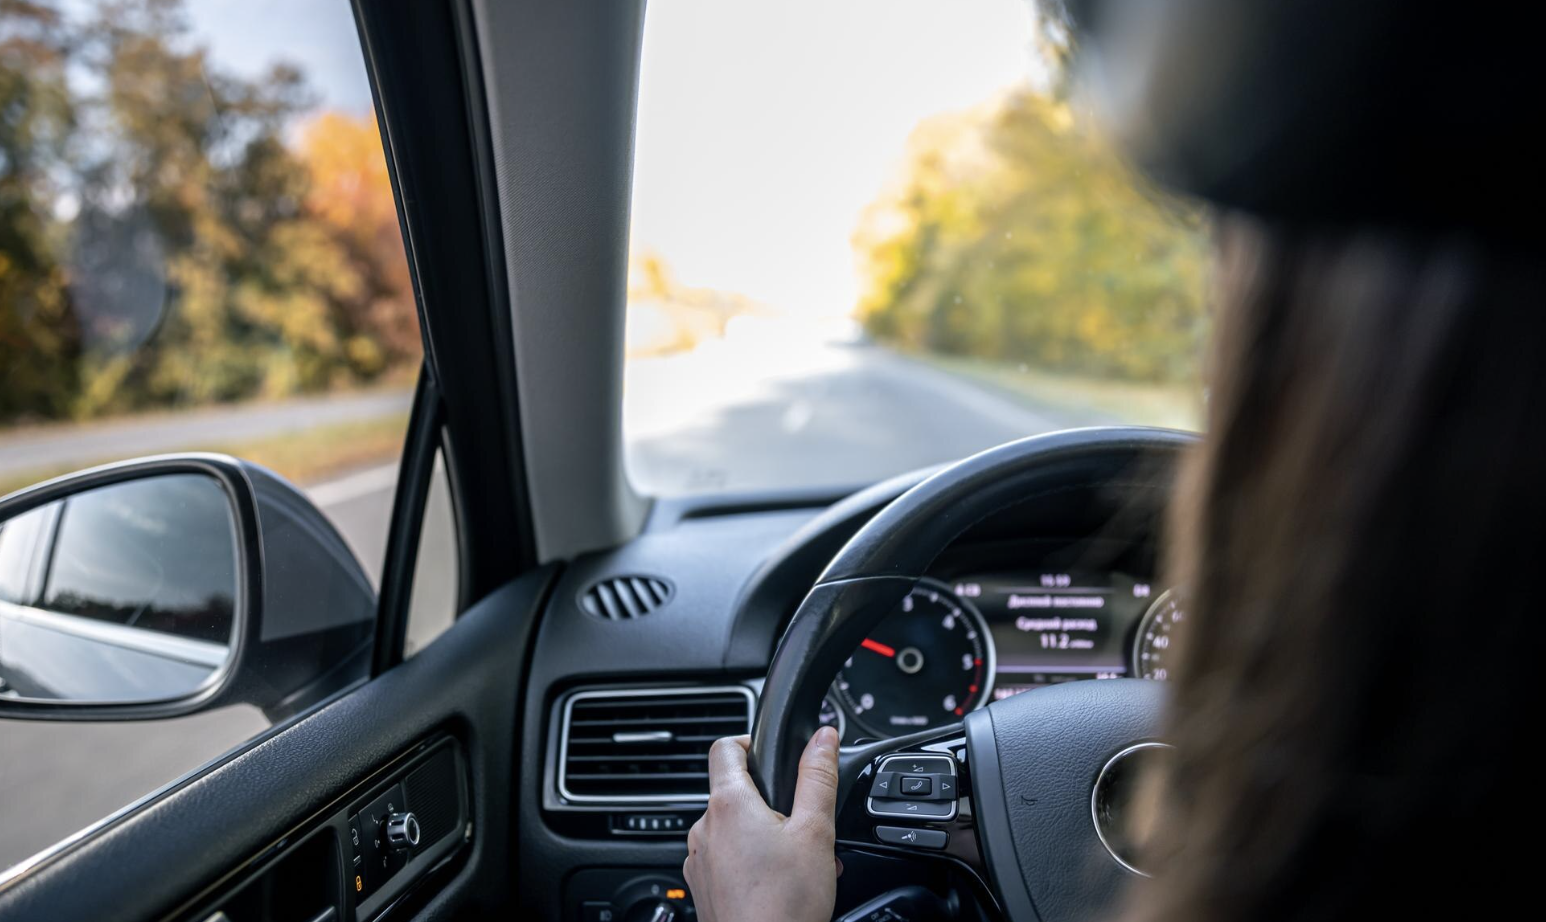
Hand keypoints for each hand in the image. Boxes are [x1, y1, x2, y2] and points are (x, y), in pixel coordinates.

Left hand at [683, 727, 843, 921]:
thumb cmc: (786, 905)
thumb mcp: (816, 832)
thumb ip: (818, 777)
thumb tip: (823, 737)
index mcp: (729, 804)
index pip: (725, 748)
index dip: (748, 741)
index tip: (769, 752)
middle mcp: (704, 829)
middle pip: (734, 793)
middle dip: (770, 803)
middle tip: (804, 826)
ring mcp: (700, 861)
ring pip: (732, 830)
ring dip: (763, 836)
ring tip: (799, 862)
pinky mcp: (702, 888)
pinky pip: (725, 861)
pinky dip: (751, 862)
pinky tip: (781, 883)